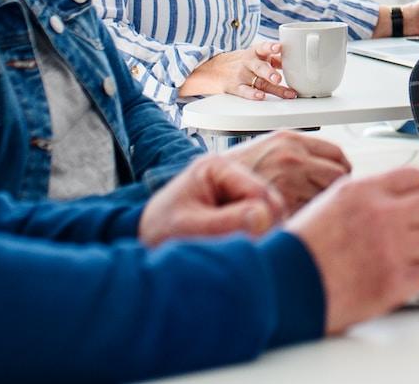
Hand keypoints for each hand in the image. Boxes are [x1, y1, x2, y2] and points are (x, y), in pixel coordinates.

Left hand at [139, 153, 283, 245]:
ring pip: (273, 215)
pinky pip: (266, 224)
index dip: (261, 220)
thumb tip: (263, 218)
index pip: (258, 191)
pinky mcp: (244, 209)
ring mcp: (240, 192)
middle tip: (245, 251)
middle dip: (264, 228)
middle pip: (271, 201)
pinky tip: (243, 249)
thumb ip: (224, 222)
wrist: (146, 241)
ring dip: (262, 235)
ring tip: (239, 252)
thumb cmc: (159, 230)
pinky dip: (259, 239)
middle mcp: (233, 175)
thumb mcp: (187, 227)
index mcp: (217, 167)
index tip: (253, 244)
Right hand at [179, 42, 296, 100]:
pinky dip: (252, 94)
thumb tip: (295, 63)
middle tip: (279, 78)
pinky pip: (244, 91)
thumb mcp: (256, 55)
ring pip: (258, 82)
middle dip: (270, 72)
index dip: (271, 47)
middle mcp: (248, 63)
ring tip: (283, 91)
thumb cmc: (242, 62)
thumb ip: (274, 59)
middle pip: (260, 67)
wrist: (214, 69)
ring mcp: (241, 75)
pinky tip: (261, 97)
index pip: (263, 47)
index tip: (278, 47)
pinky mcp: (235, 87)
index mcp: (255, 52)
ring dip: (272, 88)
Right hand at [225, 131, 352, 210]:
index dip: (340, 169)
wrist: (203, 189)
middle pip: (338, 175)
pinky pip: (310, 212)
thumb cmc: (233, 176)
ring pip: (327, 196)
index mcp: (289, 140)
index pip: (336, 154)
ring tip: (308, 210)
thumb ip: (294, 153)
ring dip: (321, 204)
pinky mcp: (282, 203)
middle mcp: (291, 156)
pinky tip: (295, 218)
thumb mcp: (265, 149)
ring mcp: (288, 180)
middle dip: (335, 189)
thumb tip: (322, 163)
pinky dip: (306, 217)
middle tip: (327, 199)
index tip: (338, 179)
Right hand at [288, 168, 418, 333]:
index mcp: (363, 192)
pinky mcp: (394, 283)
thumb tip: (396, 195)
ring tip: (416, 253)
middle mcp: (381, 215)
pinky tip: (406, 274)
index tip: (417, 204)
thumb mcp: (328, 203)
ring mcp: (391, 249)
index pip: (416, 178)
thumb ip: (365, 196)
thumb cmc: (299, 249)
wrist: (281, 286)